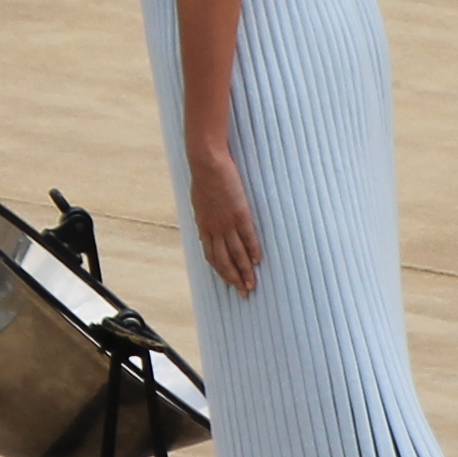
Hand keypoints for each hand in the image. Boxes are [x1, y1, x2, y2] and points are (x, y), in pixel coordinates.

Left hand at [188, 144, 263, 295]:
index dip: (221, 271)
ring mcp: (226, 222)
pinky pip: (247, 237)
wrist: (206, 163)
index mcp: (203, 226)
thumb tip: (207, 228)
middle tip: (244, 293)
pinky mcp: (239, 214)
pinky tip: (257, 262)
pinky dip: (252, 251)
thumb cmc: (203, 177)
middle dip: (233, 279)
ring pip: (235, 254)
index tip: (229, 282)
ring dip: (244, 272)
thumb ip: (205, 217)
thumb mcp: (200, 201)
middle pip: (224, 261)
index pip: (212, 255)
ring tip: (252, 285)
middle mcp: (213, 229)